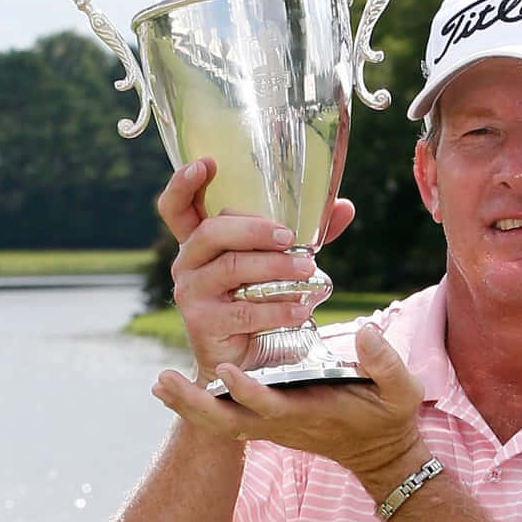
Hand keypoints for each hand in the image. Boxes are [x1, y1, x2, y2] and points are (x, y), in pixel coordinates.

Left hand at [152, 323, 425, 483]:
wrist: (382, 454)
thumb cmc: (391, 417)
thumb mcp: (402, 389)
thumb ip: (385, 362)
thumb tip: (365, 332)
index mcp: (311, 413)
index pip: (273, 406)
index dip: (249, 391)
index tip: (227, 369)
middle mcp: (284, 424)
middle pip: (230, 422)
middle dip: (196, 405)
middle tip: (164, 381)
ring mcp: (273, 427)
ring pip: (222, 423)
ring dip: (190, 406)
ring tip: (160, 382)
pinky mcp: (269, 424)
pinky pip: (227, 420)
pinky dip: (200, 407)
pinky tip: (176, 389)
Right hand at [157, 157, 354, 380]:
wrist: (245, 358)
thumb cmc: (259, 299)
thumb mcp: (277, 261)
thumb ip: (305, 235)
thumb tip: (344, 206)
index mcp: (201, 241)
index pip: (178, 207)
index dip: (185, 183)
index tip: (207, 163)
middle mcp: (188, 262)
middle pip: (212, 231)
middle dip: (253, 229)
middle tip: (288, 237)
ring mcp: (191, 292)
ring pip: (231, 269)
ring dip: (274, 267)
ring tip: (308, 270)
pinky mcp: (202, 323)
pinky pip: (242, 310)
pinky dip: (277, 309)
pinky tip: (302, 309)